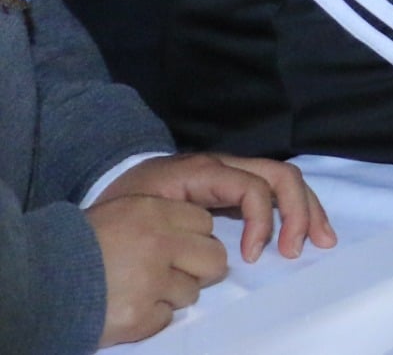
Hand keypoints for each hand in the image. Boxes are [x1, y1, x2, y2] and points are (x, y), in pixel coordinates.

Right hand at [87, 194, 226, 344]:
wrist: (41, 278)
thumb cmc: (78, 244)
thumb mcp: (120, 213)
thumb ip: (159, 220)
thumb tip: (193, 236)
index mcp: (154, 212)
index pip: (205, 224)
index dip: (194, 239)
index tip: (176, 248)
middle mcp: (160, 243)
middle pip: (214, 260)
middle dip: (198, 270)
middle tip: (172, 275)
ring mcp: (152, 281)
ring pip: (191, 293)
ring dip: (170, 296)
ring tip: (137, 291)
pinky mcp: (141, 315)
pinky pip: (166, 318)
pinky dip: (150, 317)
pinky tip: (127, 308)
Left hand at [98, 153, 335, 263]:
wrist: (114, 184)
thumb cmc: (127, 203)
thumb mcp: (144, 211)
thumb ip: (180, 222)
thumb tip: (219, 246)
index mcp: (205, 170)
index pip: (251, 187)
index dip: (260, 222)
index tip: (250, 258)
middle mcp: (227, 165)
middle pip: (281, 176)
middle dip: (299, 212)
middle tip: (298, 250)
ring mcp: (235, 172)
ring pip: (287, 180)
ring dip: (309, 210)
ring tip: (322, 241)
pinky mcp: (237, 184)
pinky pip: (276, 190)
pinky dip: (296, 210)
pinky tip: (304, 233)